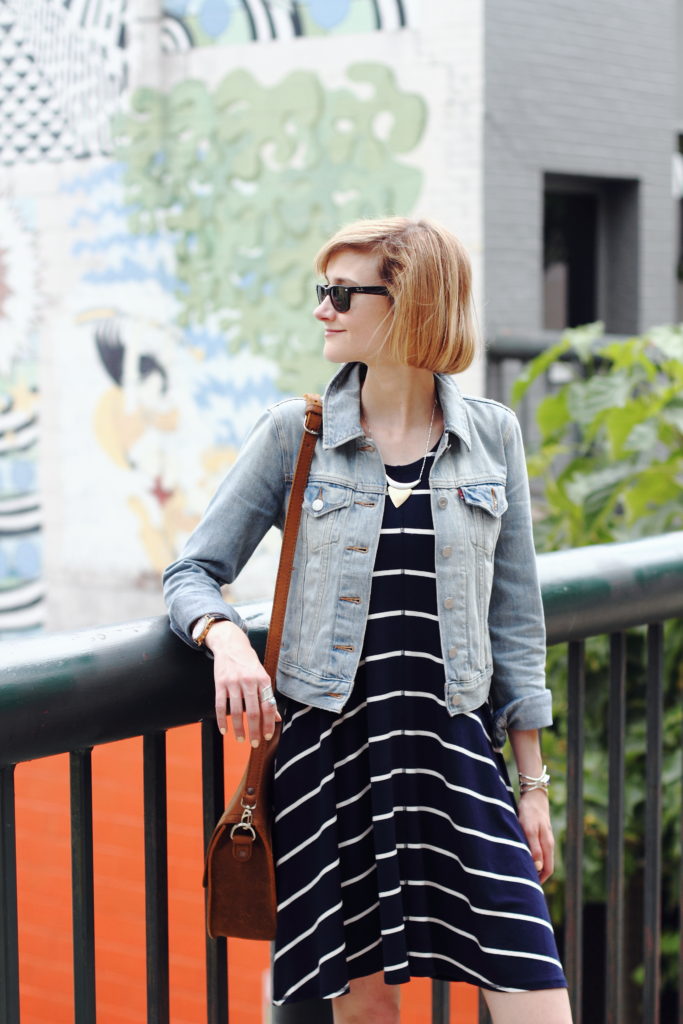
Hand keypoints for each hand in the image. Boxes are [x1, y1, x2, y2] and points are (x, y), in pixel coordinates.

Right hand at [204, 620, 281, 745]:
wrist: (231, 644)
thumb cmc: (248, 662)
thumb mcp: (262, 675)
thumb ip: (268, 696)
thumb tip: (277, 718)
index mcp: (263, 679)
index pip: (268, 706)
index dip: (268, 723)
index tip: (267, 736)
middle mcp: (249, 681)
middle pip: (253, 711)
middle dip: (254, 730)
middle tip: (254, 743)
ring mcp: (233, 682)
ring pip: (236, 711)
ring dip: (239, 729)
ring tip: (241, 739)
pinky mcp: (220, 683)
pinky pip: (220, 706)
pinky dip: (222, 720)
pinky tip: (224, 730)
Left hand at [517, 788, 553, 883]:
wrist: (533, 795)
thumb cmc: (530, 812)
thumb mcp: (530, 830)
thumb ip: (534, 848)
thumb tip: (538, 867)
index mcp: (548, 845)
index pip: (548, 870)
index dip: (540, 880)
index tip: (530, 887)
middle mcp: (548, 844)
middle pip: (546, 866)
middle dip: (537, 876)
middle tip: (524, 883)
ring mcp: (544, 839)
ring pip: (542, 859)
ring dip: (534, 867)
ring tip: (522, 872)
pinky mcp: (539, 834)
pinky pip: (538, 851)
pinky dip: (532, 858)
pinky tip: (522, 857)